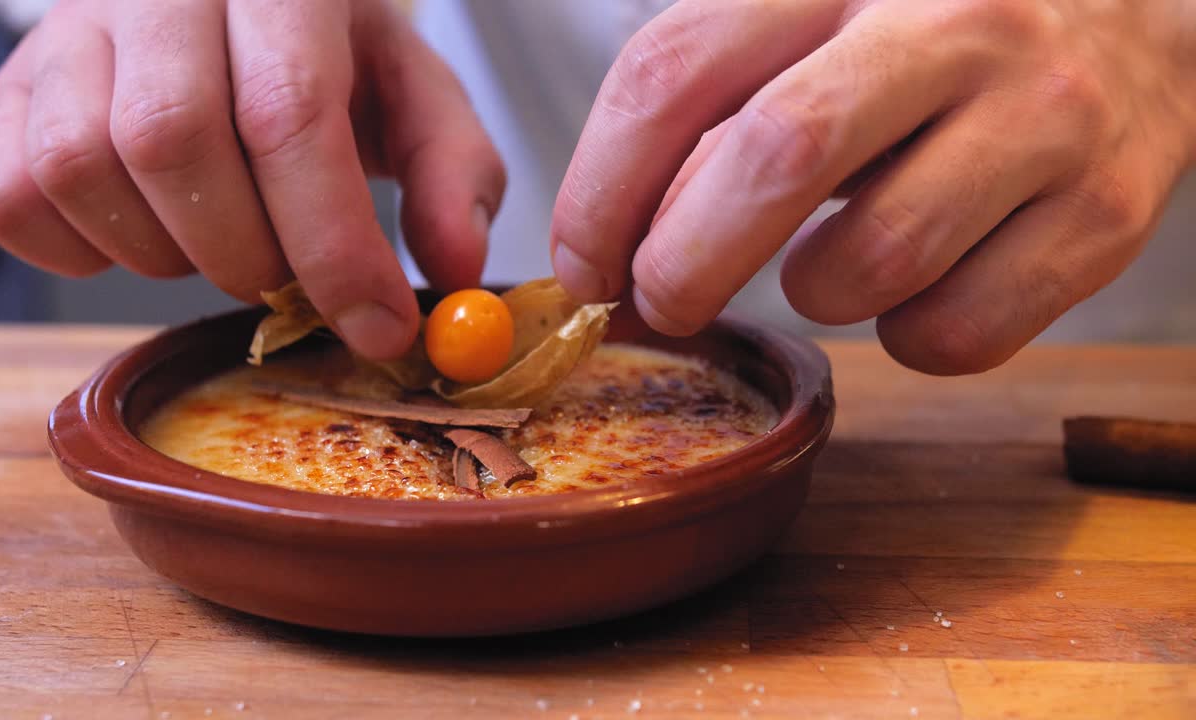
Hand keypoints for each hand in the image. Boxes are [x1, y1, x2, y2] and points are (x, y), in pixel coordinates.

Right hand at [0, 0, 503, 358]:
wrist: (231, 0)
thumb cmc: (324, 52)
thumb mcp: (413, 92)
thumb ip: (452, 172)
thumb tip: (457, 270)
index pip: (289, 112)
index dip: (334, 243)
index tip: (378, 327)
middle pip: (173, 140)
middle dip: (248, 253)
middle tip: (289, 277)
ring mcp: (64, 32)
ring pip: (81, 168)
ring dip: (166, 253)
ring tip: (223, 242)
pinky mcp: (6, 92)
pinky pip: (8, 197)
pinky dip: (81, 251)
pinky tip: (149, 233)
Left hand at [551, 0, 1195, 373]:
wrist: (1144, 17)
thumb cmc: (937, 37)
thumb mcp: (823, 27)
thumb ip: (721, 103)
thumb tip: (623, 238)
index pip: (676, 70)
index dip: (601, 188)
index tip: (585, 263)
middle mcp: (951, 24)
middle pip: (774, 157)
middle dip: (686, 261)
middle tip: (665, 301)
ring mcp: (1041, 117)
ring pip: (873, 261)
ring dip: (817, 292)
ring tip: (834, 261)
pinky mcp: (1105, 211)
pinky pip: (961, 330)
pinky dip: (913, 338)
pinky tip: (922, 288)